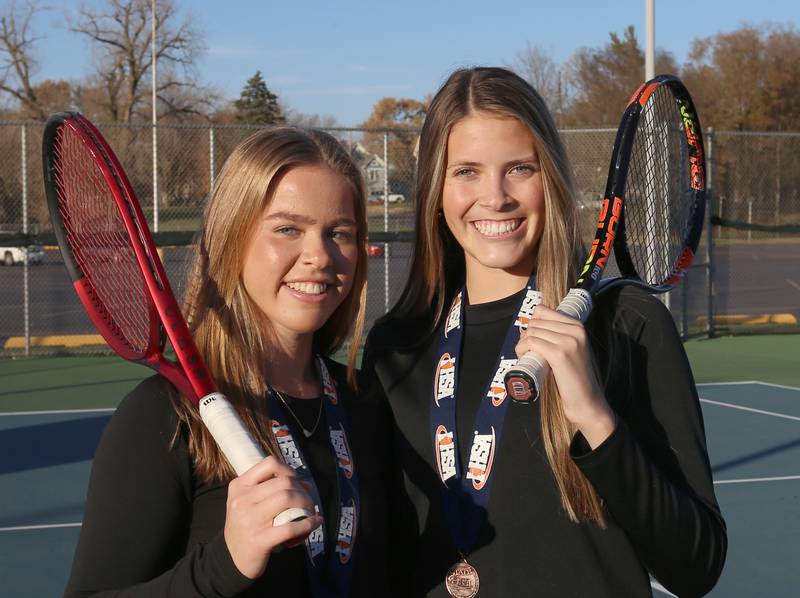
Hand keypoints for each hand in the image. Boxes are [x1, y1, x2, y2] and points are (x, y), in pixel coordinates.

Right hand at [223, 456, 321, 578]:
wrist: (230, 558)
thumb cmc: (244, 526)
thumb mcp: (246, 501)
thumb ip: (268, 488)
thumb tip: (304, 483)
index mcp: (239, 486)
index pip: (269, 464)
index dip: (289, 470)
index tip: (296, 481)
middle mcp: (242, 500)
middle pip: (284, 482)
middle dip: (302, 490)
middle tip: (307, 500)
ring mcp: (250, 520)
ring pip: (288, 499)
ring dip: (306, 503)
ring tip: (310, 511)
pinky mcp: (259, 540)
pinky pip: (291, 527)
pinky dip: (308, 524)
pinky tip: (314, 523)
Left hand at [515, 305, 615, 447]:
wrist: (587, 401)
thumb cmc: (575, 377)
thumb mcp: (571, 350)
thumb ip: (557, 336)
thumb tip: (529, 328)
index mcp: (578, 326)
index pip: (543, 310)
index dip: (532, 323)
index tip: (530, 338)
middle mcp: (575, 330)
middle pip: (536, 321)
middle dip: (526, 335)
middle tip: (527, 351)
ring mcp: (568, 341)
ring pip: (532, 332)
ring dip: (522, 344)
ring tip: (526, 356)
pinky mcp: (560, 355)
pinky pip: (532, 342)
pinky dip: (522, 349)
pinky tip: (524, 358)